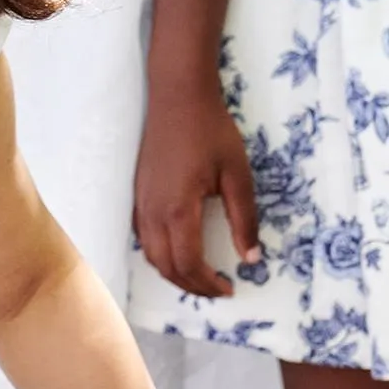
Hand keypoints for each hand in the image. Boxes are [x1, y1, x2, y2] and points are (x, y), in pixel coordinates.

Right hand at [134, 86, 256, 297]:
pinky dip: (159, 254)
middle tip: (217, 290)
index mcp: (178, 209)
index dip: (208, 284)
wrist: (177, 98)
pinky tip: (178, 250)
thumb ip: (244, 220)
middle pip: (164, 265)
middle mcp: (152, 212)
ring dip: (173, 272)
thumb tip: (251, 258)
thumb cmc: (211, 132)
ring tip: (199, 276)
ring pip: (149, 254)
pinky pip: (142, 237)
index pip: (188, 263)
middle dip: (191, 285)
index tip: (231, 288)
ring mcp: (140, 203)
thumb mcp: (238, 175)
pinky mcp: (137, 194)